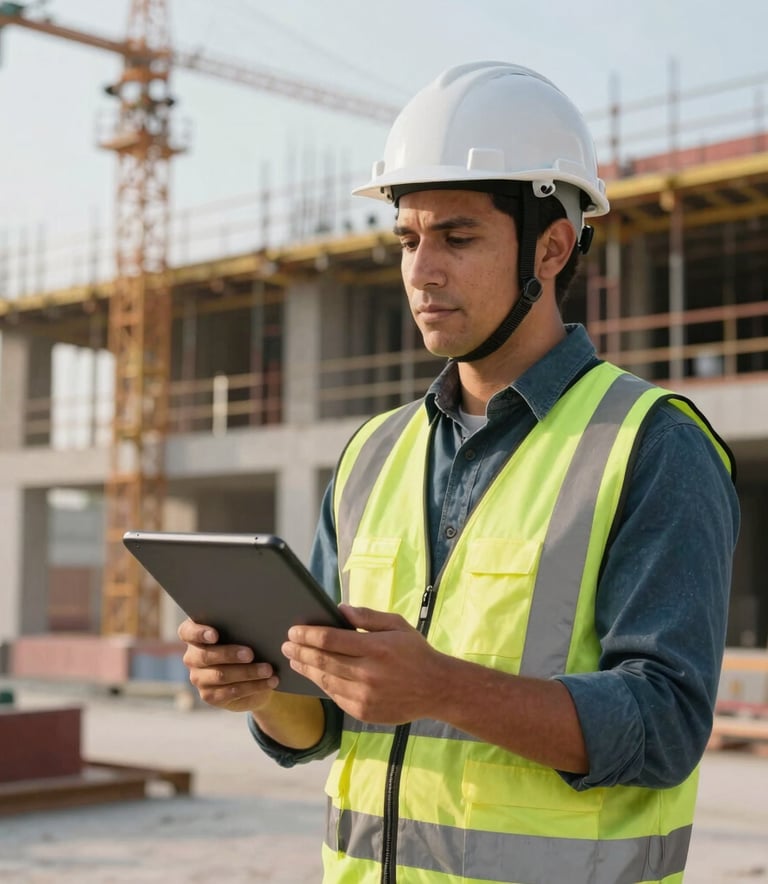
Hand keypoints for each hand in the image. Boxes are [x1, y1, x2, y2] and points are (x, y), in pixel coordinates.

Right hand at [178, 618, 278, 712]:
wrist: (251, 674)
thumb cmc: (246, 642)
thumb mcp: (242, 632)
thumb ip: (241, 625)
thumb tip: (256, 620)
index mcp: (195, 635)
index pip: (187, 631)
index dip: (199, 633)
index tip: (215, 635)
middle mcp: (192, 657)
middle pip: (205, 656)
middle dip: (230, 654)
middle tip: (250, 654)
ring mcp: (198, 678)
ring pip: (221, 675)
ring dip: (247, 672)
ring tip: (268, 669)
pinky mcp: (209, 696)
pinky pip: (231, 692)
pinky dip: (253, 686)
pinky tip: (269, 682)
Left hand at [281, 604, 445, 723]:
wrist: (436, 689)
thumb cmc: (415, 652)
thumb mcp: (397, 625)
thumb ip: (367, 617)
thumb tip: (339, 609)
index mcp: (376, 648)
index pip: (330, 640)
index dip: (307, 634)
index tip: (293, 630)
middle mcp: (368, 674)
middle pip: (322, 661)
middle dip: (300, 651)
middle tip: (286, 644)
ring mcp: (364, 696)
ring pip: (325, 681)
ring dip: (306, 669)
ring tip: (295, 659)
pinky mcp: (364, 712)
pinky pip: (336, 697)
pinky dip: (323, 685)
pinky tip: (316, 676)